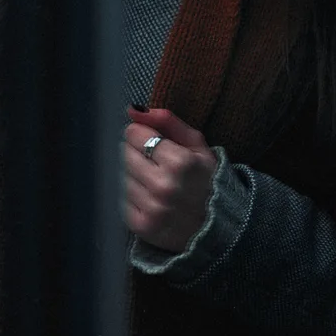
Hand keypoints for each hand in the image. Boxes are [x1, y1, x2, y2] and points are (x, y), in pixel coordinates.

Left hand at [122, 106, 217, 253]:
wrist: (217, 226)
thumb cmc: (207, 179)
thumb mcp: (197, 145)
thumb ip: (167, 122)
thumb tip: (133, 108)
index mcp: (180, 162)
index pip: (134, 134)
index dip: (141, 133)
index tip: (152, 140)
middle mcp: (163, 186)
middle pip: (122, 153)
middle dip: (134, 152)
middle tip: (152, 159)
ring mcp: (150, 208)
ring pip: (118, 175)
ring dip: (130, 173)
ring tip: (151, 178)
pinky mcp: (140, 225)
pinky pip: (118, 198)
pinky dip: (128, 193)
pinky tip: (147, 195)